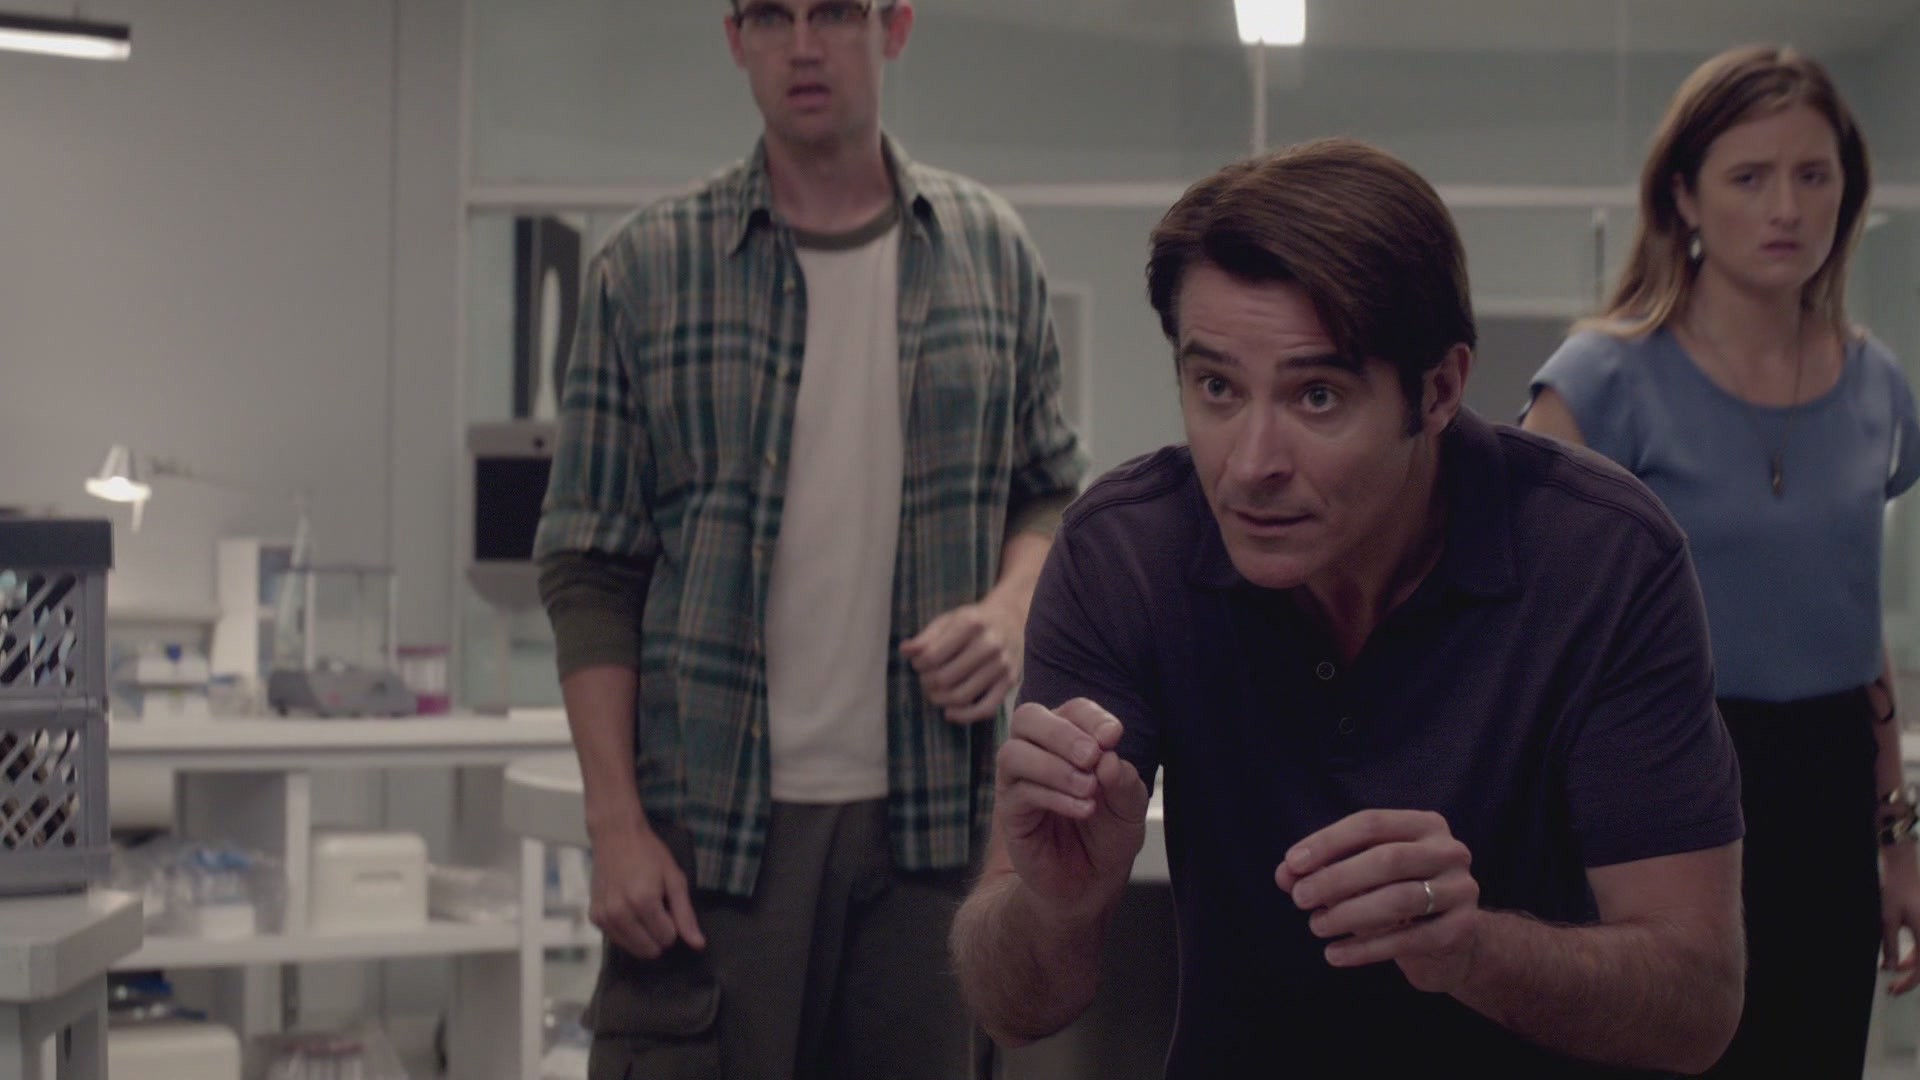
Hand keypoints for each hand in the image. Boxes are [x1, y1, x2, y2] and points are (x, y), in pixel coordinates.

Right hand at [587, 822, 706, 960]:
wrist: (615, 837)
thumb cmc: (649, 854)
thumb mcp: (674, 879)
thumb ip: (685, 914)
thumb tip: (698, 945)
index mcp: (644, 902)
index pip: (667, 938)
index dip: (673, 925)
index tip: (668, 907)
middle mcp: (620, 914)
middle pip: (650, 949)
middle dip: (659, 935)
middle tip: (657, 910)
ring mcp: (604, 918)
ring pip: (633, 949)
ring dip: (643, 936)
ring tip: (642, 909)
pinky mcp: (594, 918)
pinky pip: (617, 940)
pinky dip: (627, 933)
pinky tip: (628, 911)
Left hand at [902, 597, 1023, 723]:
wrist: (1010, 618)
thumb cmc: (973, 621)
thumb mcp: (948, 620)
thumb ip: (926, 637)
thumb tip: (905, 651)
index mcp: (971, 625)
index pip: (932, 656)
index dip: (918, 664)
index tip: (918, 664)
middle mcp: (990, 645)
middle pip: (945, 678)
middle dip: (928, 682)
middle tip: (925, 679)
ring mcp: (1002, 665)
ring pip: (962, 696)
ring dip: (940, 699)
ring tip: (934, 693)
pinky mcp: (1010, 682)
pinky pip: (986, 709)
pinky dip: (964, 716)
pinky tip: (949, 713)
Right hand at [997, 699, 1148, 916]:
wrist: (1090, 883)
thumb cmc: (1108, 835)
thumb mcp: (1130, 808)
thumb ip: (1124, 782)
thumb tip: (1108, 759)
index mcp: (1069, 739)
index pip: (1073, 710)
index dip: (1092, 718)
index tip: (1113, 736)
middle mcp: (1037, 751)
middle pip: (1028, 718)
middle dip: (1062, 734)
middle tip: (1092, 756)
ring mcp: (1018, 781)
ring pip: (1014, 753)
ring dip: (1054, 766)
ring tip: (1089, 788)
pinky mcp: (1010, 813)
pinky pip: (1020, 793)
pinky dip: (1054, 796)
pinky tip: (1083, 808)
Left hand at [1275, 809, 1480, 993]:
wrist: (1452, 939)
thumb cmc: (1396, 894)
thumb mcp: (1361, 875)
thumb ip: (1323, 869)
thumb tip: (1285, 874)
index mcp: (1424, 825)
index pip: (1371, 824)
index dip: (1328, 842)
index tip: (1292, 864)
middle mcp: (1450, 851)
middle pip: (1387, 859)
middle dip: (1336, 879)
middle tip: (1299, 898)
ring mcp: (1461, 891)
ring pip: (1399, 900)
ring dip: (1349, 914)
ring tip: (1316, 926)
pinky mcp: (1461, 931)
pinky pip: (1408, 940)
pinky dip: (1365, 949)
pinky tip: (1335, 954)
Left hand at [1881, 843, 1919, 994]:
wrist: (1903, 871)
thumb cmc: (1895, 891)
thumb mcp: (1887, 920)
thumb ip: (1889, 946)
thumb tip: (1890, 968)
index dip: (1908, 983)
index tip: (1894, 990)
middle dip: (1912, 978)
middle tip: (1895, 987)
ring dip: (1913, 968)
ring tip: (1895, 975)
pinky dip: (1915, 958)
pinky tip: (1901, 961)